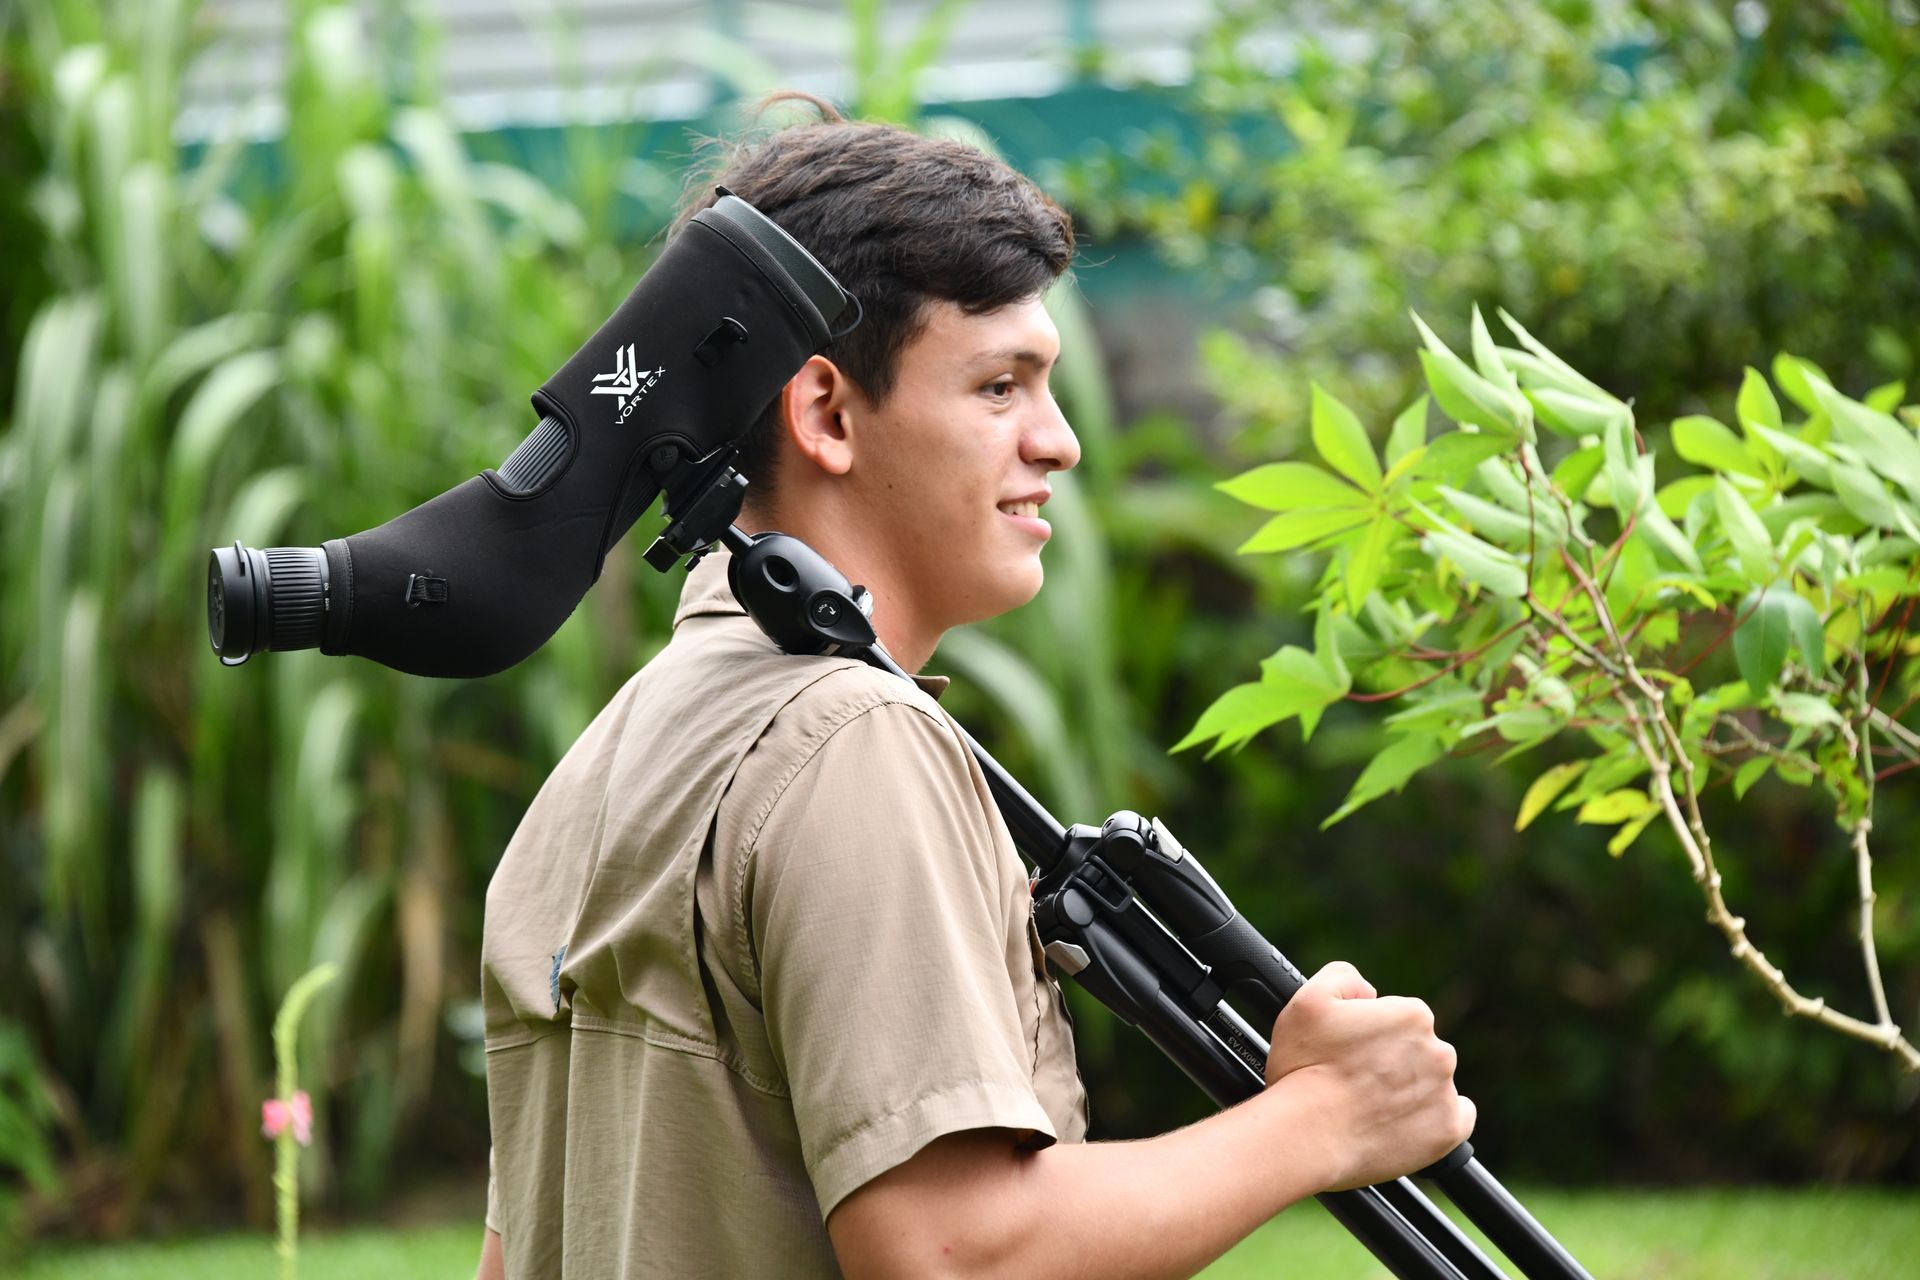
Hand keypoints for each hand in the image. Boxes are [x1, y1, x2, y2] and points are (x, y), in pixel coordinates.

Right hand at [1262, 960, 1474, 1191]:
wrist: (1308, 1136)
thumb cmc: (1304, 1069)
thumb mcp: (1308, 1000)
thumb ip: (1344, 976)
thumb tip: (1368, 991)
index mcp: (1412, 1015)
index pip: (1400, 1018)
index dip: (1372, 1034)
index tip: (1352, 1052)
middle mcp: (1438, 1051)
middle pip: (1419, 1050)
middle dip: (1392, 1061)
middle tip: (1357, 1080)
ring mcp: (1445, 1094)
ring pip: (1432, 1083)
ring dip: (1410, 1089)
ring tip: (1371, 1106)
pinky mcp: (1448, 1131)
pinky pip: (1455, 1118)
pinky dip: (1434, 1119)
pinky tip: (1403, 1121)